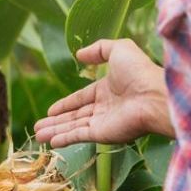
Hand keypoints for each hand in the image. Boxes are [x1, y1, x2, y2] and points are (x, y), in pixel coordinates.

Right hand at [34, 39, 173, 146]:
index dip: (65, 104)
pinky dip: (65, 139)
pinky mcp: (102, 134)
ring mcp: (103, 122)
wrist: (154, 95)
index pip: (82, 99)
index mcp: (108, 89)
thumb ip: (99, 49)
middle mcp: (105, 108)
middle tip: (38, 127)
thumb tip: (79, 54)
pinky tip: (50, 141)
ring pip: (73, 127)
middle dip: (55, 122)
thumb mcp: (119, 49)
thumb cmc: (140, 71)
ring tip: (37, 136)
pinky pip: (79, 135)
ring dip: (55, 131)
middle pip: (74, 116)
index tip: (51, 111)